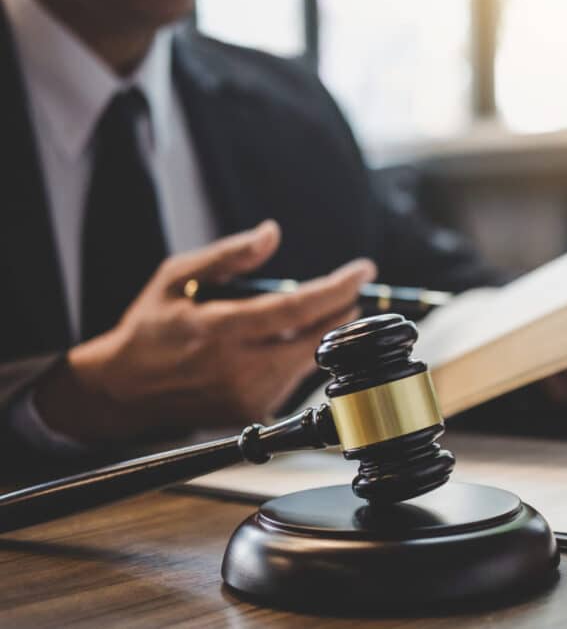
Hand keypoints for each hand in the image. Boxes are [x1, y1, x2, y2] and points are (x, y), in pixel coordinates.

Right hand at [35, 221, 376, 442]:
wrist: (123, 389)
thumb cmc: (150, 327)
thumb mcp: (176, 276)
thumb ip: (229, 254)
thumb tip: (271, 233)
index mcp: (220, 330)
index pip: (298, 308)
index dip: (337, 288)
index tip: (363, 270)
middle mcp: (238, 368)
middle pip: (316, 339)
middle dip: (342, 311)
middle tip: (352, 289)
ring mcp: (248, 396)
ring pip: (309, 361)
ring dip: (322, 333)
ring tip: (321, 309)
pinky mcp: (252, 413)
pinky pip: (293, 380)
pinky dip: (300, 356)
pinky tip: (288, 340)